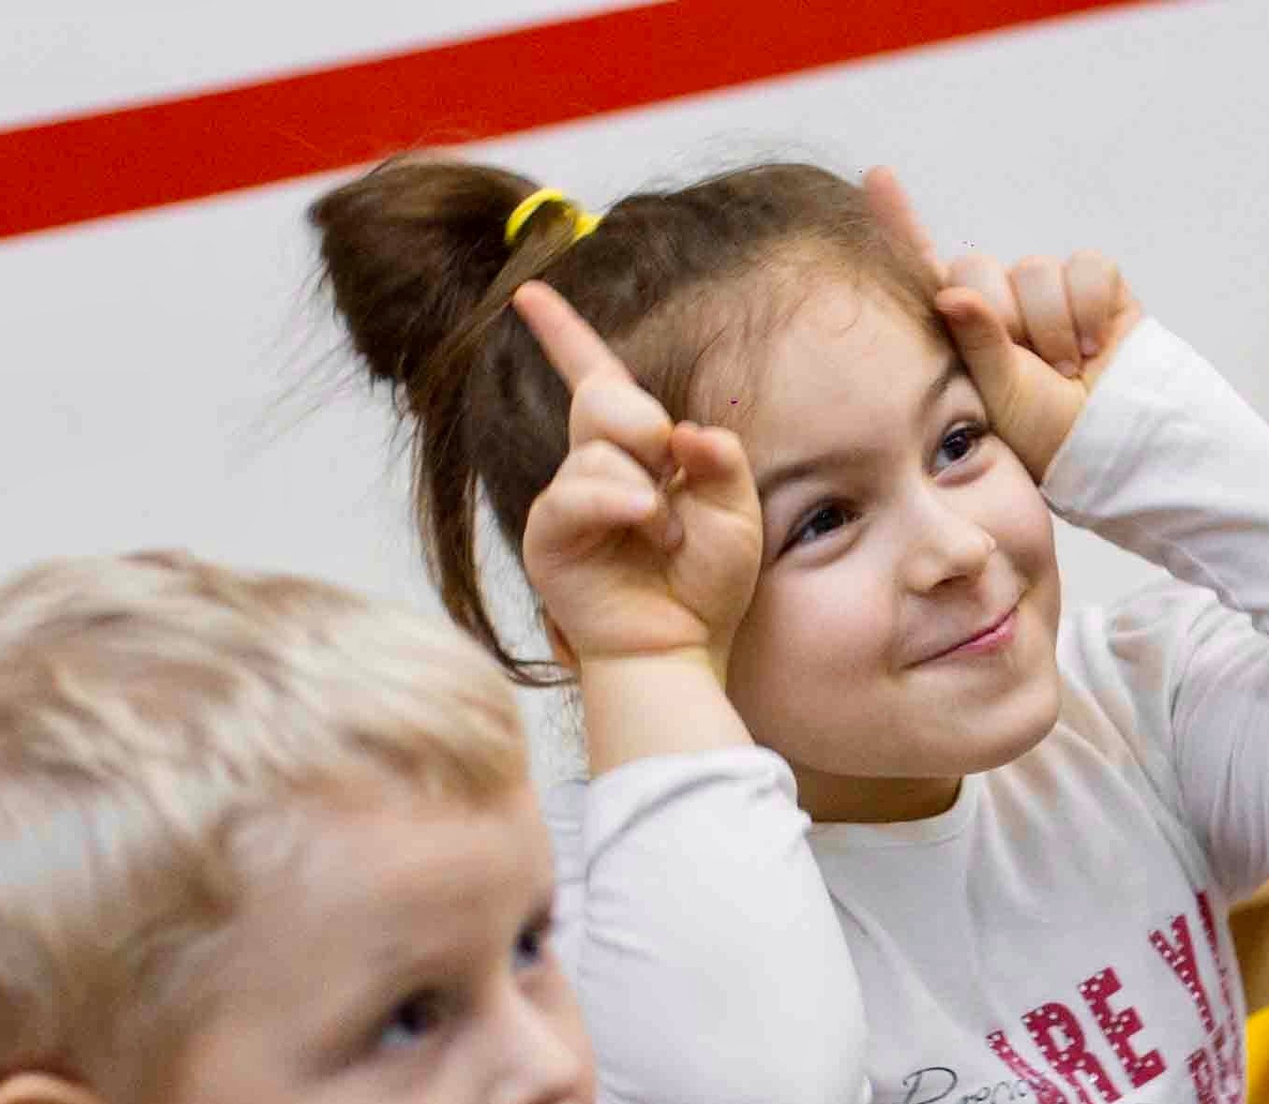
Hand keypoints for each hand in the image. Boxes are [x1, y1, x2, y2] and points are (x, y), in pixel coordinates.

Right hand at [511, 281, 762, 673]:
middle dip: (646, 423)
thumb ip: (719, 458)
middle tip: (674, 470)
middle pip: (604, 395)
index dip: (563, 333)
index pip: (596, 377)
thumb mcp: (738, 510)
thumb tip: (682, 431)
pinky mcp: (549, 537)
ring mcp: (566, 502)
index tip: (529, 292)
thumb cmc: (708, 584)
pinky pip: (577, 491)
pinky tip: (648, 531)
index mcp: (635, 453)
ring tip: (667, 536)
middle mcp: (592, 468)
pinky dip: (622, 504)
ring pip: (599, 447)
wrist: (685, 646)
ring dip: (650, 491)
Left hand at [863, 167, 1144, 480]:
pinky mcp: (1096, 285)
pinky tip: (1094, 347)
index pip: (924, 268)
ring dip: (1054, 326)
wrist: (1114, 445)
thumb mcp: (999, 396)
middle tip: (1031, 368)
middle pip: (981, 270)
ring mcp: (1049, 292)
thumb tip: (951, 294)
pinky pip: (1087, 267)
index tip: (879, 177)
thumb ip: (975, 341)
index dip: (900, 221)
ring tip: (1067, 371)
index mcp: (964, 330)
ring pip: (1036, 270)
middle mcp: (1002, 303)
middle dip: (1006, 320)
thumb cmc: (1048, 433)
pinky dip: (1091, 308)